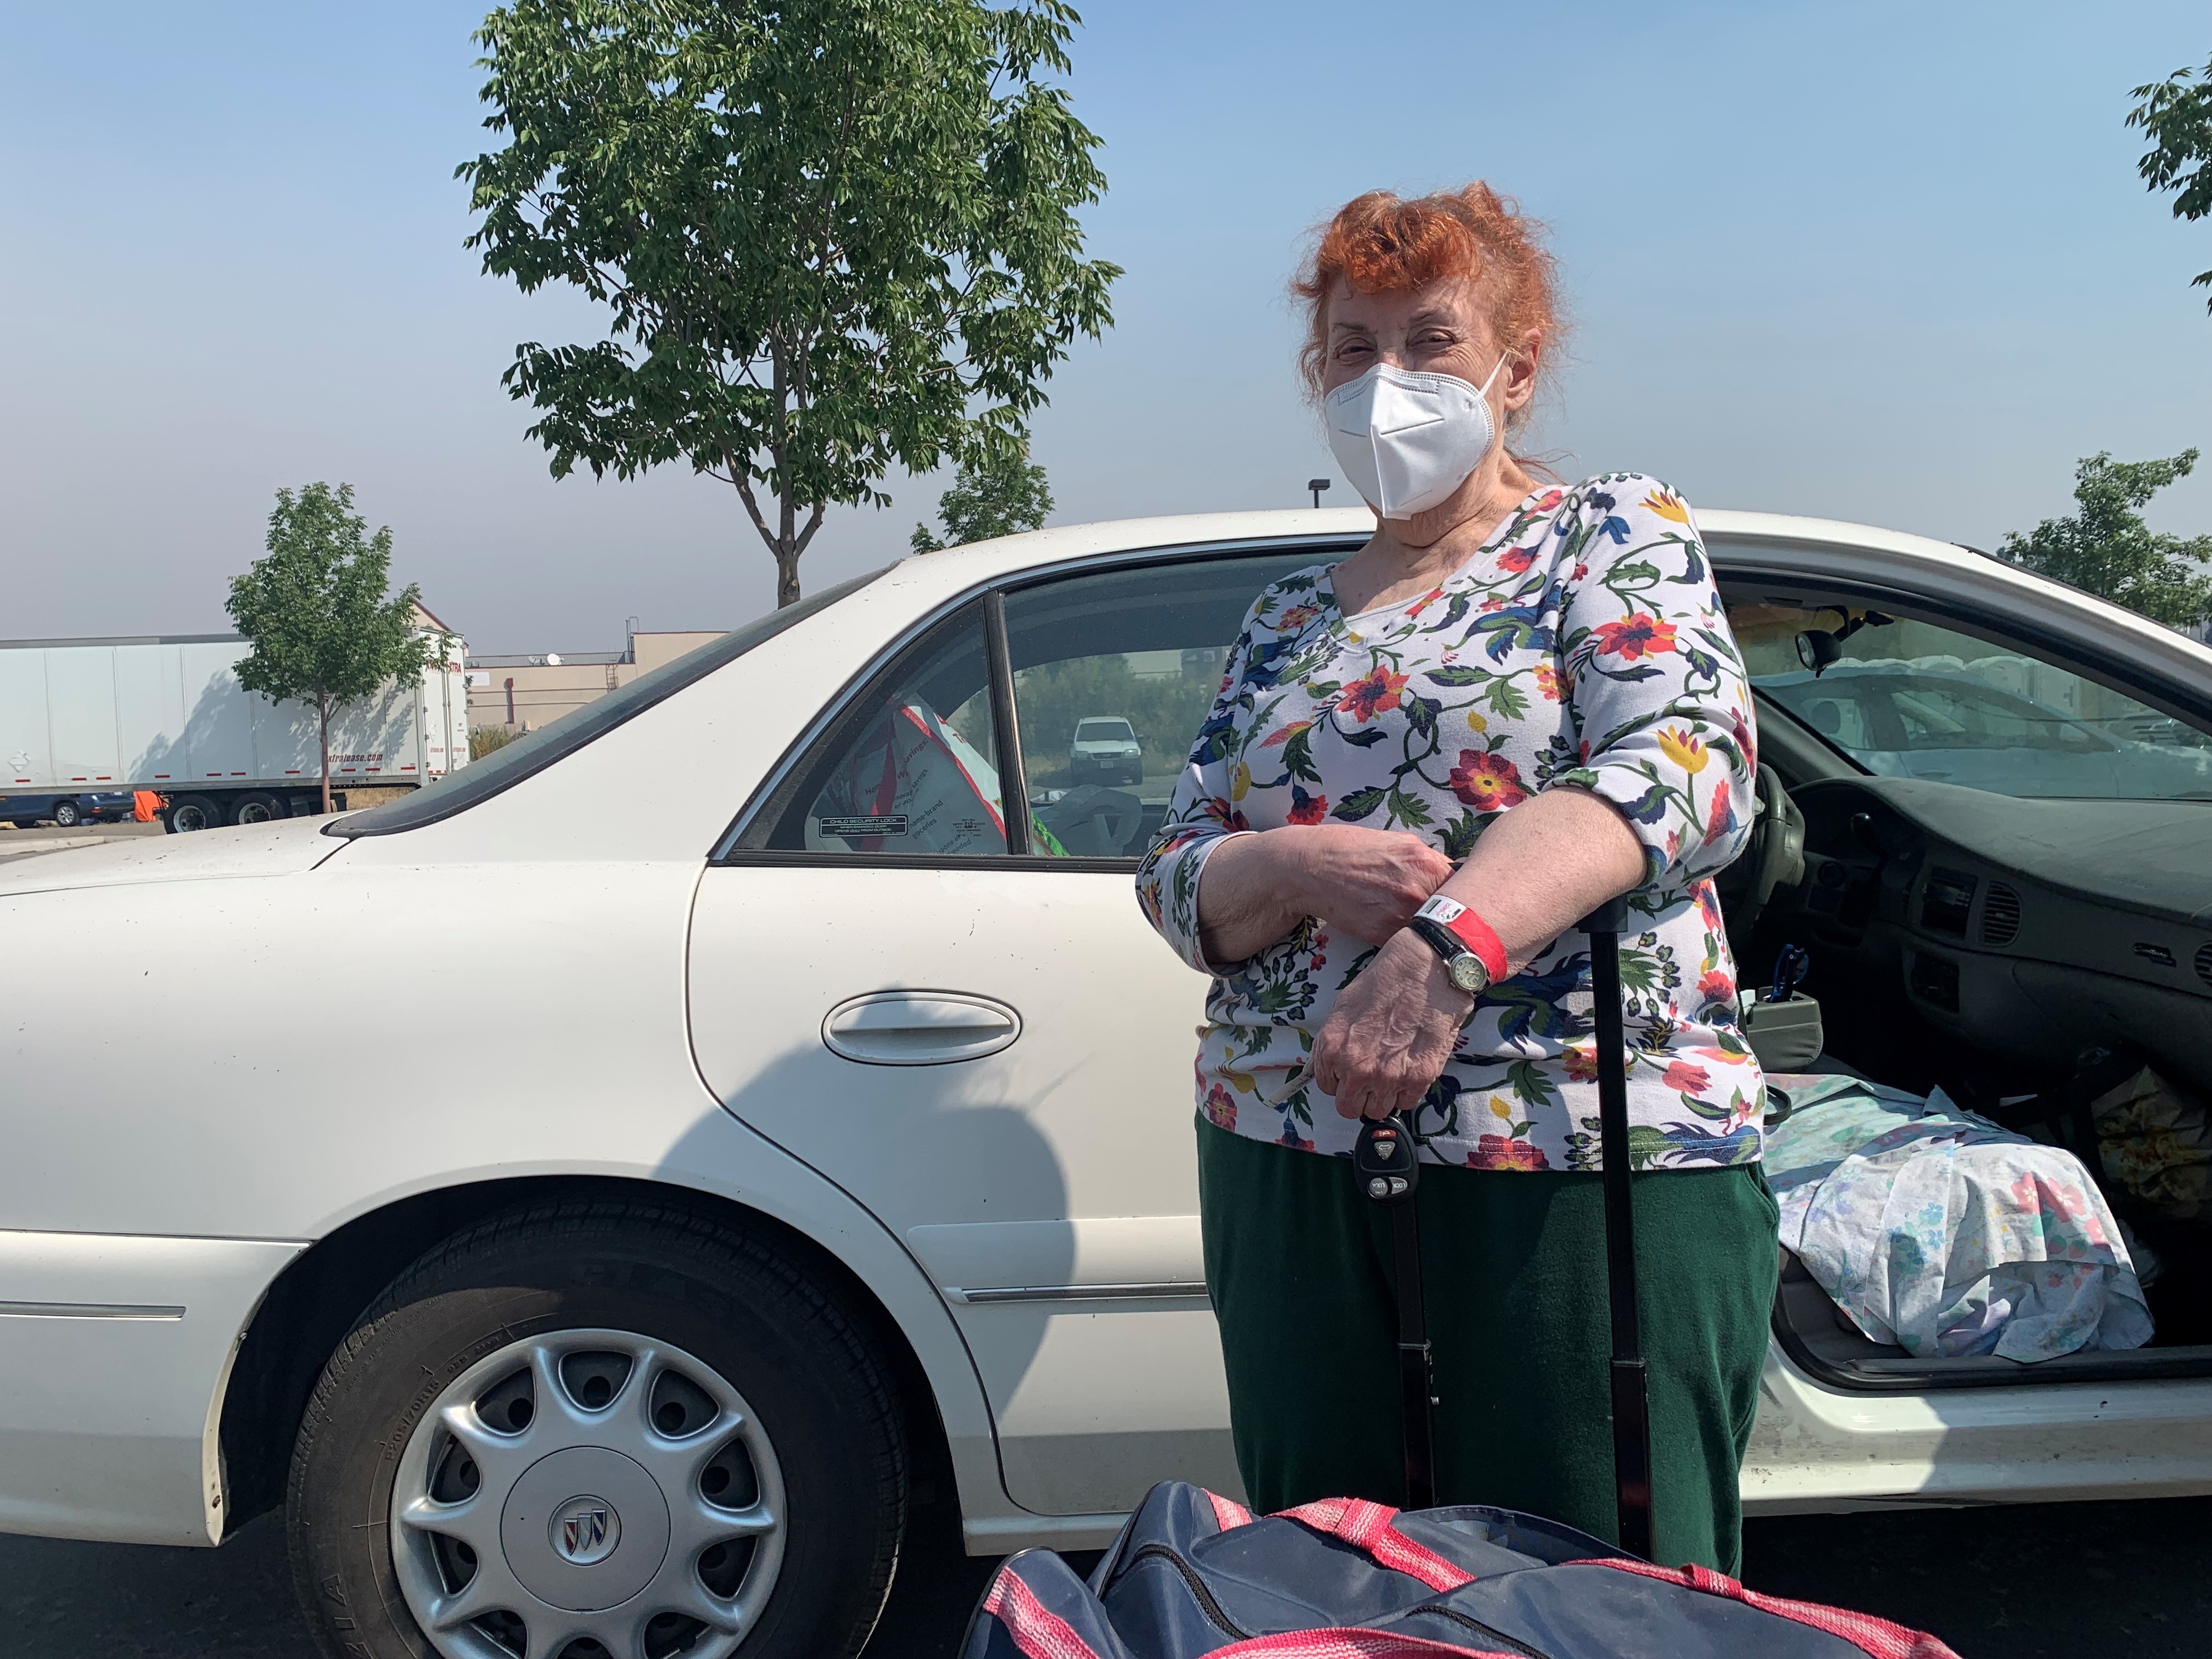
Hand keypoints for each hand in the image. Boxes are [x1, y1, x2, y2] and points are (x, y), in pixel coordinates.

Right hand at [1282, 825, 1454, 945]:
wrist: (1310, 868)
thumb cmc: (1352, 849)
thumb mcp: (1398, 842)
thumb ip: (1428, 860)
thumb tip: (1455, 874)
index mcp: (1426, 862)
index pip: (1466, 885)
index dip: (1466, 893)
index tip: (1463, 898)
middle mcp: (1417, 890)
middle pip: (1453, 912)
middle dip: (1452, 914)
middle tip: (1448, 916)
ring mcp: (1399, 916)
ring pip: (1431, 930)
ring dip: (1432, 929)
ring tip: (1426, 925)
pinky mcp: (1381, 936)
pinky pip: (1408, 941)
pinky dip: (1409, 939)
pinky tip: (1402, 931)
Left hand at [1310, 930, 1470, 1120]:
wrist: (1427, 970)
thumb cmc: (1386, 980)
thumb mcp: (1344, 1006)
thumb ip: (1334, 1041)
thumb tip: (1329, 1062)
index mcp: (1333, 1048)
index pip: (1326, 1086)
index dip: (1338, 1078)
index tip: (1348, 1070)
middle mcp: (1357, 1068)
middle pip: (1349, 1107)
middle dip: (1356, 1094)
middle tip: (1368, 1078)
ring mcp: (1388, 1076)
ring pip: (1377, 1111)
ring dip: (1381, 1096)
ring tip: (1390, 1073)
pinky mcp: (1419, 1078)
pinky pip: (1405, 1103)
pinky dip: (1405, 1092)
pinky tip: (1408, 1070)